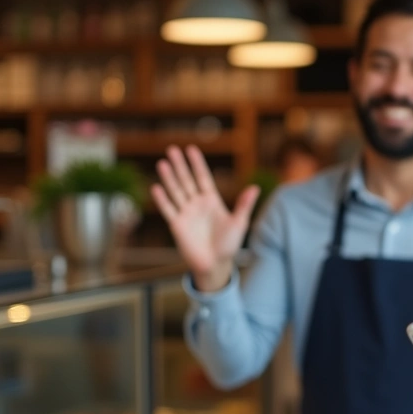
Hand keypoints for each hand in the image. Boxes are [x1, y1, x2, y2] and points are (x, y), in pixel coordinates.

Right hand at [152, 145, 259, 290]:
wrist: (216, 265)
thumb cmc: (229, 244)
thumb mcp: (239, 223)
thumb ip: (244, 205)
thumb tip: (255, 187)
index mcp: (212, 200)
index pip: (203, 177)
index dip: (197, 164)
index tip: (191, 149)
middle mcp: (197, 204)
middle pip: (187, 180)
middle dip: (180, 165)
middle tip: (172, 149)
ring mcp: (186, 213)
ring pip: (176, 191)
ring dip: (169, 178)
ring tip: (163, 163)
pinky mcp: (177, 225)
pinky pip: (168, 209)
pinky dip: (162, 199)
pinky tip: (156, 187)